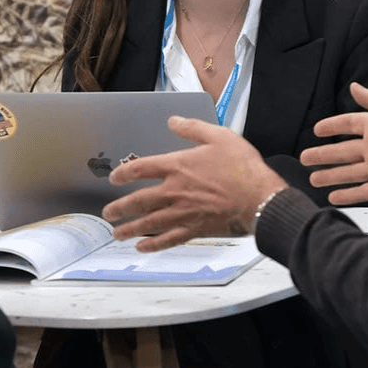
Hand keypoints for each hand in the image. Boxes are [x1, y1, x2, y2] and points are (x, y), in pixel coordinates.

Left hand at [102, 116, 287, 250]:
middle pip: (138, 201)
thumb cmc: (241, 166)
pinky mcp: (194, 228)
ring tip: (117, 233)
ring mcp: (183, 212)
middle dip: (120, 208)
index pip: (140, 169)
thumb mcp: (218, 136)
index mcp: (178, 166)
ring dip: (130, 228)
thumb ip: (192, 128)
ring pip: (149, 222)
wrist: (258, 195)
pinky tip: (143, 246)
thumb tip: (174, 120)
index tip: (114, 178)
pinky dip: (154, 244)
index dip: (123, 173)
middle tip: (108, 212)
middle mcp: (175, 191)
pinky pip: (168, 239)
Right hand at [300, 82, 367, 204]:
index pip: (348, 124)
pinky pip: (362, 192)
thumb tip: (353, 86)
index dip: (333, 126)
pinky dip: (347, 195)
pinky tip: (332, 198)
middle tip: (304, 158)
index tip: (316, 130)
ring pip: (348, 173)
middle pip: (343, 151)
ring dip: (330, 176)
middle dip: (323, 154)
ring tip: (312, 179)